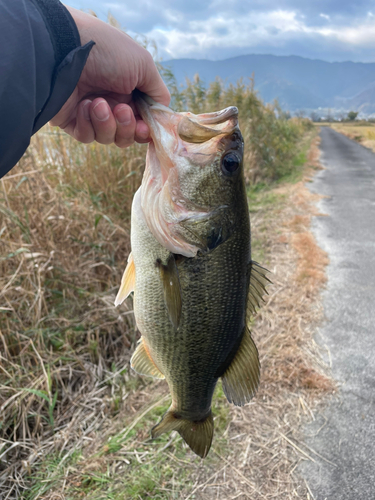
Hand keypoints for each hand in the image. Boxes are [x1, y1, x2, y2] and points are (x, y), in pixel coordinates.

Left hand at [50, 6, 169, 146]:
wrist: (64, 50)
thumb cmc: (106, 52)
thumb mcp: (143, 65)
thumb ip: (158, 93)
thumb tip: (163, 114)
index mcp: (129, 90)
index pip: (143, 121)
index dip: (145, 129)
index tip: (146, 128)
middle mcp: (112, 102)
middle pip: (128, 135)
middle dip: (127, 128)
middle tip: (121, 110)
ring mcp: (92, 113)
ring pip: (108, 138)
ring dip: (106, 123)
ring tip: (97, 103)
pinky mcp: (73, 121)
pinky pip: (87, 136)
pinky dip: (88, 124)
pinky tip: (83, 105)